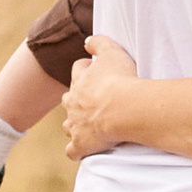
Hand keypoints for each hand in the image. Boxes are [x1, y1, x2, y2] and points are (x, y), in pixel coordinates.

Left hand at [62, 35, 139, 160]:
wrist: (123, 108)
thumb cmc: (120, 80)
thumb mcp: (112, 51)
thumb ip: (98, 42)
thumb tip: (86, 41)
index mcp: (80, 80)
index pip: (78, 71)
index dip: (86, 70)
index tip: (96, 71)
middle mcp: (73, 102)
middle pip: (68, 99)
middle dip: (76, 99)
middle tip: (93, 101)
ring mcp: (75, 125)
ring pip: (68, 125)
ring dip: (74, 125)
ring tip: (88, 126)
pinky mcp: (81, 144)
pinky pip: (73, 151)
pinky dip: (76, 151)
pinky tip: (83, 151)